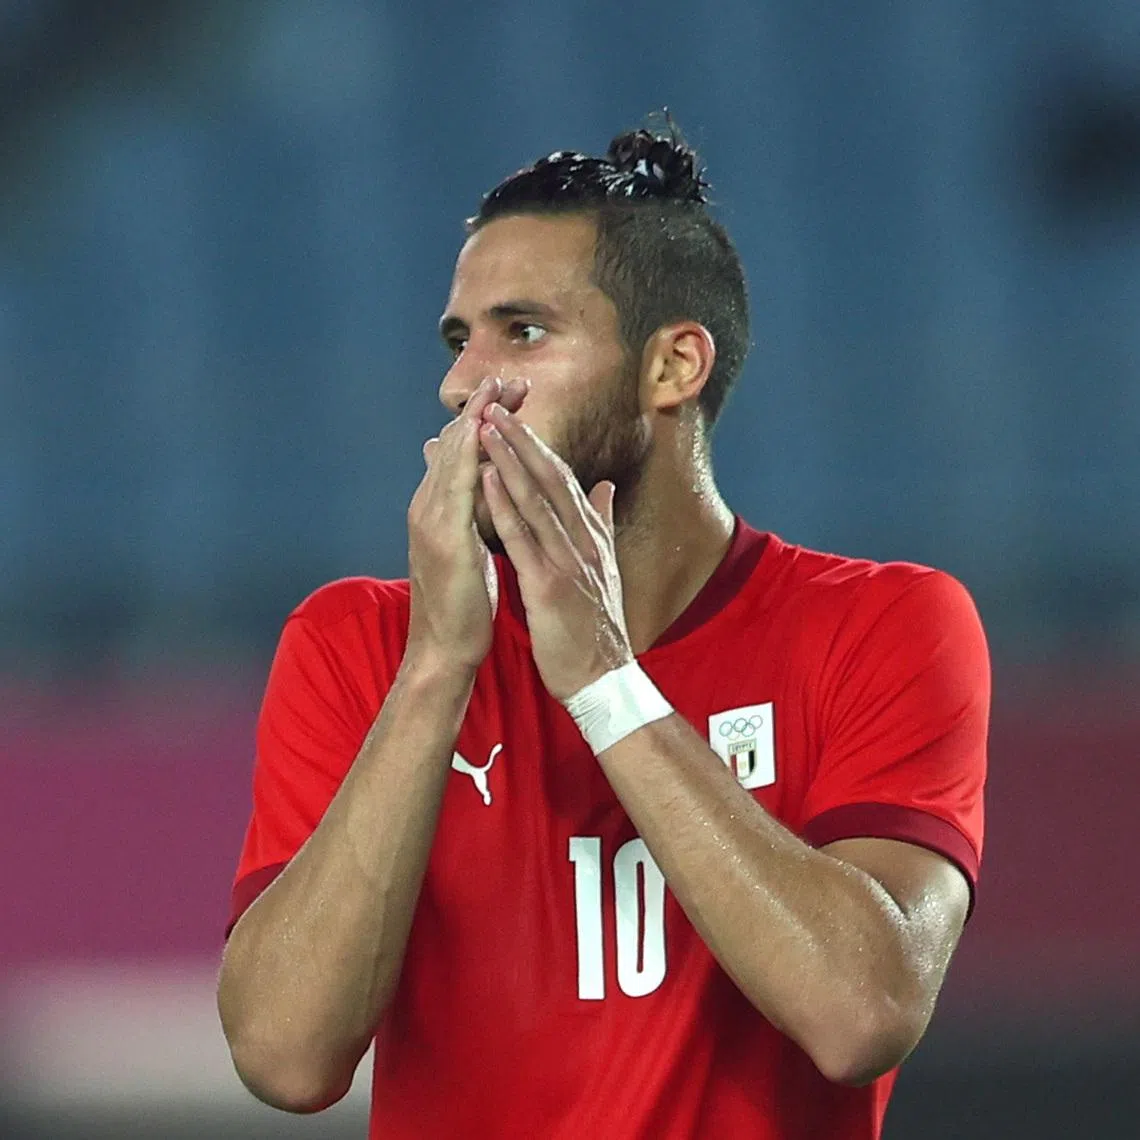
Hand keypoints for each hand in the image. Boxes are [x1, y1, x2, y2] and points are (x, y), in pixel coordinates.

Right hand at [407, 376, 527, 670]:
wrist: (445, 648)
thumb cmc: (463, 602)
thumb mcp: (469, 546)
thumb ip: (472, 512)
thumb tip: (484, 483)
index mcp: (440, 508)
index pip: (462, 451)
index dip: (486, 420)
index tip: (514, 394)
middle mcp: (428, 506)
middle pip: (455, 445)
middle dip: (483, 410)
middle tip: (510, 379)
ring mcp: (431, 521)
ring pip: (451, 459)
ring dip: (477, 423)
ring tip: (498, 392)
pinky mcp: (442, 540)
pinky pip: (456, 490)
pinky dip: (468, 460)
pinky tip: (483, 439)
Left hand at [476, 404, 633, 701]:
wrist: (603, 677)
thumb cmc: (596, 626)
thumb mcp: (604, 568)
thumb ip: (603, 524)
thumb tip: (605, 488)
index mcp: (592, 535)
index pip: (562, 480)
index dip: (537, 446)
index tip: (513, 417)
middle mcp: (583, 540)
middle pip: (550, 478)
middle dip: (521, 439)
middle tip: (495, 404)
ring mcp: (569, 561)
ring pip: (536, 499)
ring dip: (508, 459)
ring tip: (486, 426)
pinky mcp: (550, 585)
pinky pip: (523, 538)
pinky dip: (504, 505)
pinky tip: (485, 480)